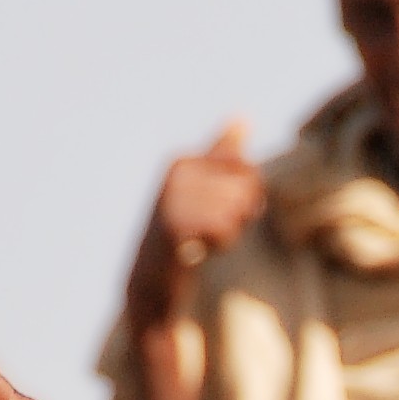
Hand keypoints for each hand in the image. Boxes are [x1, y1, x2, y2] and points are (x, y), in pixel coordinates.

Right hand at [125, 122, 264, 333]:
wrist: (150, 281)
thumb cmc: (181, 234)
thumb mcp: (200, 189)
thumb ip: (220, 155)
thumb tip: (242, 118)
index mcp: (181, 161)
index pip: (248, 171)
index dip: (247, 198)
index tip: (217, 211)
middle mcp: (174, 173)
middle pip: (247, 188)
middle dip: (239, 215)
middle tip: (206, 230)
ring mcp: (172, 198)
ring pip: (238, 209)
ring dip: (228, 232)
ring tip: (199, 239)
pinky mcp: (175, 227)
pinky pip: (225, 227)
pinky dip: (220, 243)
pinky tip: (197, 248)